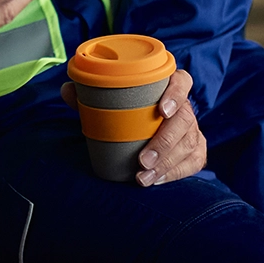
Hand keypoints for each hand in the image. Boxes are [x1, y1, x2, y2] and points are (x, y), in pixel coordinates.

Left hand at [63, 69, 203, 186]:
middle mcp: (185, 107)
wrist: (146, 131)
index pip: (182, 81)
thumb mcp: (110, 102)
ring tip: (142, 177)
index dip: (177, 93)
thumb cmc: (128, 112)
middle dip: (165, 142)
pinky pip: (192, 162)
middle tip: (142, 160)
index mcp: (168, 87)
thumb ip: (90, 94)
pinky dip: (174, 173)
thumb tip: (67, 89)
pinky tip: (155, 180)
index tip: (163, 110)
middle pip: (185, 120)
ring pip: (188, 144)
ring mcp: (193, 129)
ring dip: (166, 164)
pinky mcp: (196, 150)